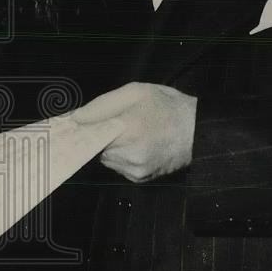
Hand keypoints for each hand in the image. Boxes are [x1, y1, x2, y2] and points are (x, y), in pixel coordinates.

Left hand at [77, 82, 196, 182]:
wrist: (197, 130)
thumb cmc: (167, 107)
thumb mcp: (135, 92)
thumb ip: (102, 105)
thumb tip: (77, 117)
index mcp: (126, 128)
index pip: (87, 134)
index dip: (79, 129)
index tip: (74, 126)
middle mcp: (129, 153)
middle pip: (94, 147)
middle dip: (99, 135)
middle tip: (115, 123)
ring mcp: (134, 168)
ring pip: (105, 158)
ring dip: (110, 147)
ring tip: (130, 132)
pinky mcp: (139, 178)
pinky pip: (118, 166)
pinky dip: (121, 156)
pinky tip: (137, 144)